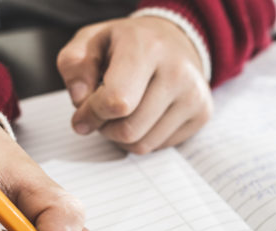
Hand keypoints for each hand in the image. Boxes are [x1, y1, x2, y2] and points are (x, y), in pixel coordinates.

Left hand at [57, 16, 212, 153]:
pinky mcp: (202, 113)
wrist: (174, 39)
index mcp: (146, 47)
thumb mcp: (91, 41)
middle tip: (100, 115)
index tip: (81, 114)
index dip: (91, 114)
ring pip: (143, 144)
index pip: (116, 101)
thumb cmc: (127, 44)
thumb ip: (73, 65)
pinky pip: (160, 147)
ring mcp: (194, 94)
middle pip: (129, 129)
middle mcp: (177, 71)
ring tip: (119, 114)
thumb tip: (80, 99)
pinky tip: (141, 116)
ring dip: (121, 137)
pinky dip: (142, 138)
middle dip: (104, 129)